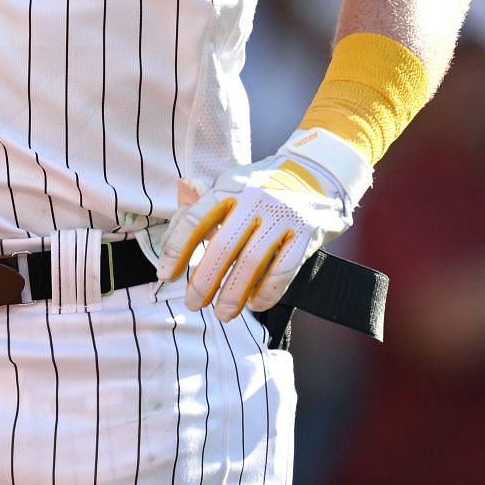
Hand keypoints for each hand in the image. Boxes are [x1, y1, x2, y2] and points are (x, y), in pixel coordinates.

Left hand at [157, 127, 372, 321]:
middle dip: (204, 281)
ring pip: (252, 263)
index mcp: (229, 186)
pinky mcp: (308, 232)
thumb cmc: (265, 185)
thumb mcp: (232, 184)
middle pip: (222, 247)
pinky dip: (266, 292)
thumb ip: (201, 203)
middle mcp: (254, 199)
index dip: (177, 250)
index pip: (195, 220)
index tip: (165, 275)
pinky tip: (254, 304)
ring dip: (233, 294)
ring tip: (222, 314)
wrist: (320, 170)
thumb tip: (174, 220)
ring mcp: (283, 215)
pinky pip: (283, 270)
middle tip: (192, 304)